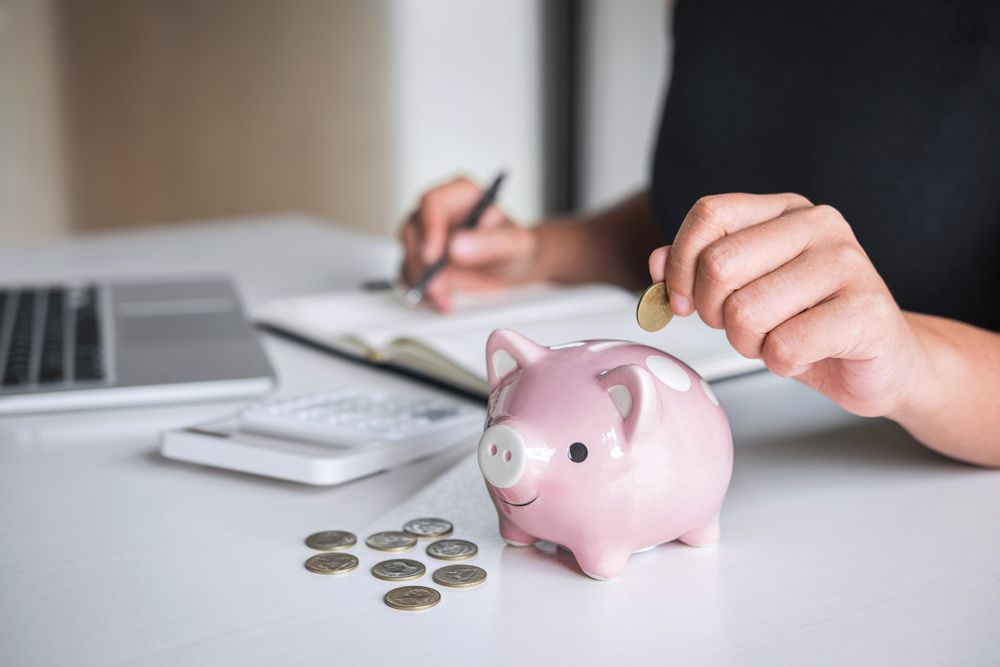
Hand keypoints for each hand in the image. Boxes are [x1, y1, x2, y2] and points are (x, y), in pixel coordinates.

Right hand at [398, 176, 538, 311]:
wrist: (515, 269)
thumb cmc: (517, 248)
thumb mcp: (516, 244)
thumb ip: (491, 243)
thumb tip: (456, 247)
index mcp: (461, 194)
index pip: (434, 202)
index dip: (429, 228)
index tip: (433, 256)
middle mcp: (439, 211)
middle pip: (413, 229)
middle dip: (422, 263)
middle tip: (438, 287)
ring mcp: (427, 235)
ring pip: (408, 254)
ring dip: (422, 280)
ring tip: (445, 298)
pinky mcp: (421, 259)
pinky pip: (409, 274)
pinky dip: (422, 291)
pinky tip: (442, 300)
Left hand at [648, 193, 928, 417]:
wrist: (885, 362)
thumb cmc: (810, 324)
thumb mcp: (746, 291)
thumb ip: (698, 270)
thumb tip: (656, 263)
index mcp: (785, 210)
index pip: (709, 214)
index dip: (680, 263)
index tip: (681, 301)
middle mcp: (818, 224)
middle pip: (719, 265)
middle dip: (714, 313)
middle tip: (742, 328)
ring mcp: (848, 263)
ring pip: (746, 311)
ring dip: (748, 343)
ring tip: (777, 340)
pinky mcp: (867, 310)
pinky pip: (784, 346)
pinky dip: (780, 363)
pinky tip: (804, 355)